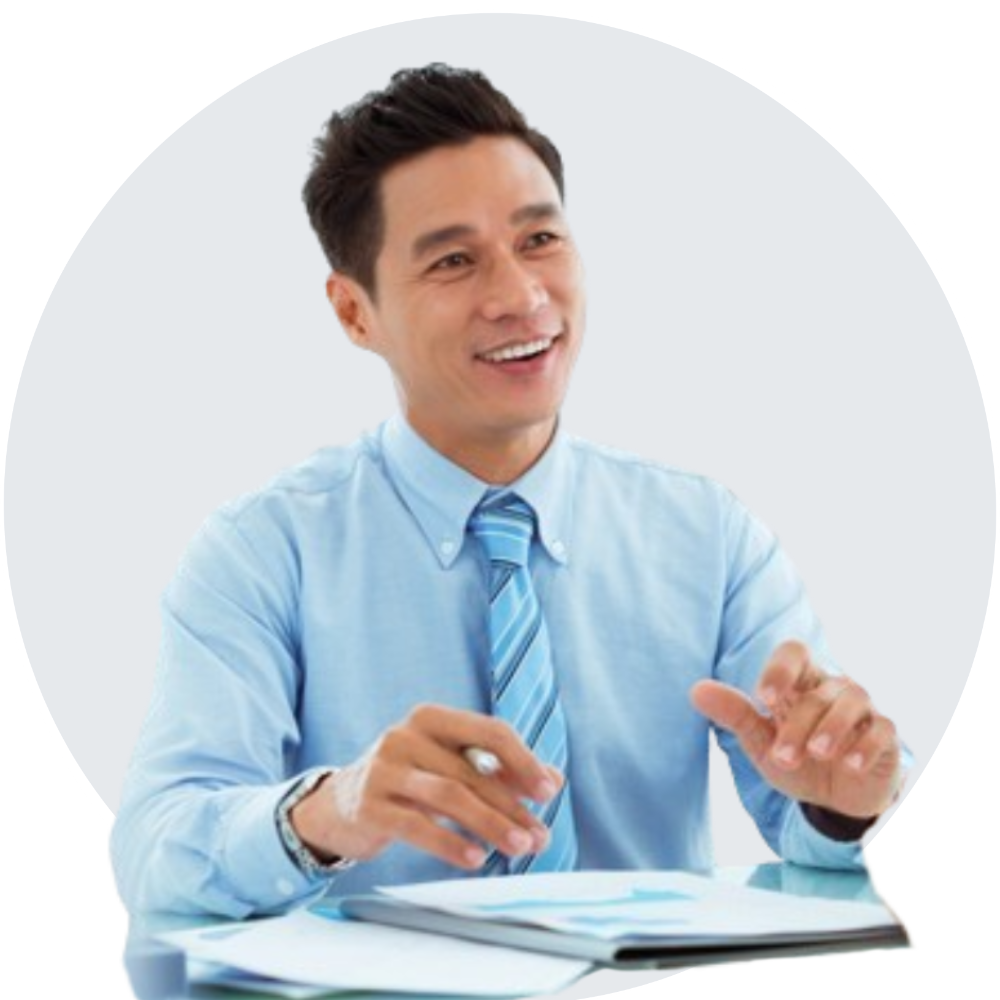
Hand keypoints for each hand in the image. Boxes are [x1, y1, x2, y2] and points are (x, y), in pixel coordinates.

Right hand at [290, 704, 559, 868]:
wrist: (340, 804)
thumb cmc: (409, 781)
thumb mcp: (451, 766)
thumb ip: (499, 770)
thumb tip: (552, 781)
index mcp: (432, 718)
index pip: (488, 731)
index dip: (522, 761)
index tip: (547, 792)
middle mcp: (405, 735)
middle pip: (471, 771)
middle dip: (511, 806)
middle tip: (539, 836)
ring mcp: (383, 769)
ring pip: (448, 795)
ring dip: (490, 824)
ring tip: (518, 847)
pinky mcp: (369, 805)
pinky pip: (416, 825)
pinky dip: (450, 843)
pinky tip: (475, 858)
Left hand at [690, 641, 902, 820]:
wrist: (833, 799)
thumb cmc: (795, 758)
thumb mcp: (760, 741)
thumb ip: (734, 714)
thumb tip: (696, 690)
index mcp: (799, 683)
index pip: (794, 653)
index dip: (780, 669)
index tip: (765, 698)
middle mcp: (832, 689)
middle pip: (816, 692)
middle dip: (797, 726)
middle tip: (782, 756)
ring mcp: (861, 711)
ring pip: (851, 702)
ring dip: (832, 728)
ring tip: (817, 754)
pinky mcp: (884, 737)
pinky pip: (882, 729)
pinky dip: (866, 745)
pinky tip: (850, 765)